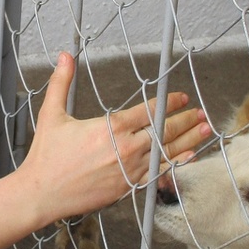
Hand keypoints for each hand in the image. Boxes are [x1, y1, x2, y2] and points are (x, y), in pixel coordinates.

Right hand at [15, 52, 207, 224]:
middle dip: (185, 120)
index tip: (182, 98)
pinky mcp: (128, 188)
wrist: (42, 193)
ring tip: (205, 130)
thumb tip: (65, 55)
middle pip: (164, 131)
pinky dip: (177, 164)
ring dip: (189, 140)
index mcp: (111, 127)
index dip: (169, 102)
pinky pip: (159, 174)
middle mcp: (126, 147)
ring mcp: (129, 169)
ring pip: (166, 152)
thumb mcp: (52, 114)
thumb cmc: (46, 155)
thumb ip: (62, 82)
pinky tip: (190, 157)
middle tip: (201, 113)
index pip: (149, 110)